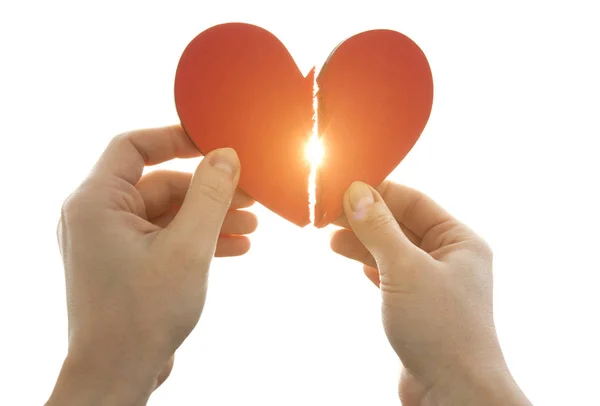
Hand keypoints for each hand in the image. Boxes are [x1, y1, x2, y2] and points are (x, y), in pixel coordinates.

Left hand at [47, 126, 256, 405]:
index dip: (175, 138)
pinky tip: (237, 247)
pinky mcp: (127, 263)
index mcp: (96, 202)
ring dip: (209, 217)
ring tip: (252, 225)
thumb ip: (209, 195)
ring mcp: (112, 242)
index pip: (133, 146)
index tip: (214, 143)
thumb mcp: (187, 247)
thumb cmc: (142, 314)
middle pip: (160, 183)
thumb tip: (226, 155)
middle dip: (208, 190)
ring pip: (168, 213)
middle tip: (249, 195)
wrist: (118, 375)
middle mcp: (98, 217)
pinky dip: (198, 239)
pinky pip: (166, 237)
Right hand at [330, 181, 530, 405]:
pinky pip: (391, 275)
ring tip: (330, 237)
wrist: (453, 393)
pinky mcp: (419, 307)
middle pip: (401, 225)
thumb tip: (356, 192)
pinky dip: (371, 266)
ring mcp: (434, 284)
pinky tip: (354, 262)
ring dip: (363, 243)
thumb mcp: (405, 269)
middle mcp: (450, 259)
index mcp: (460, 241)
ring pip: (393, 251)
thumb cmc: (441, 329)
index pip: (414, 201)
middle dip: (366, 218)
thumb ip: (379, 229)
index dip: (379, 191)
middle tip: (329, 212)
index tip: (344, 185)